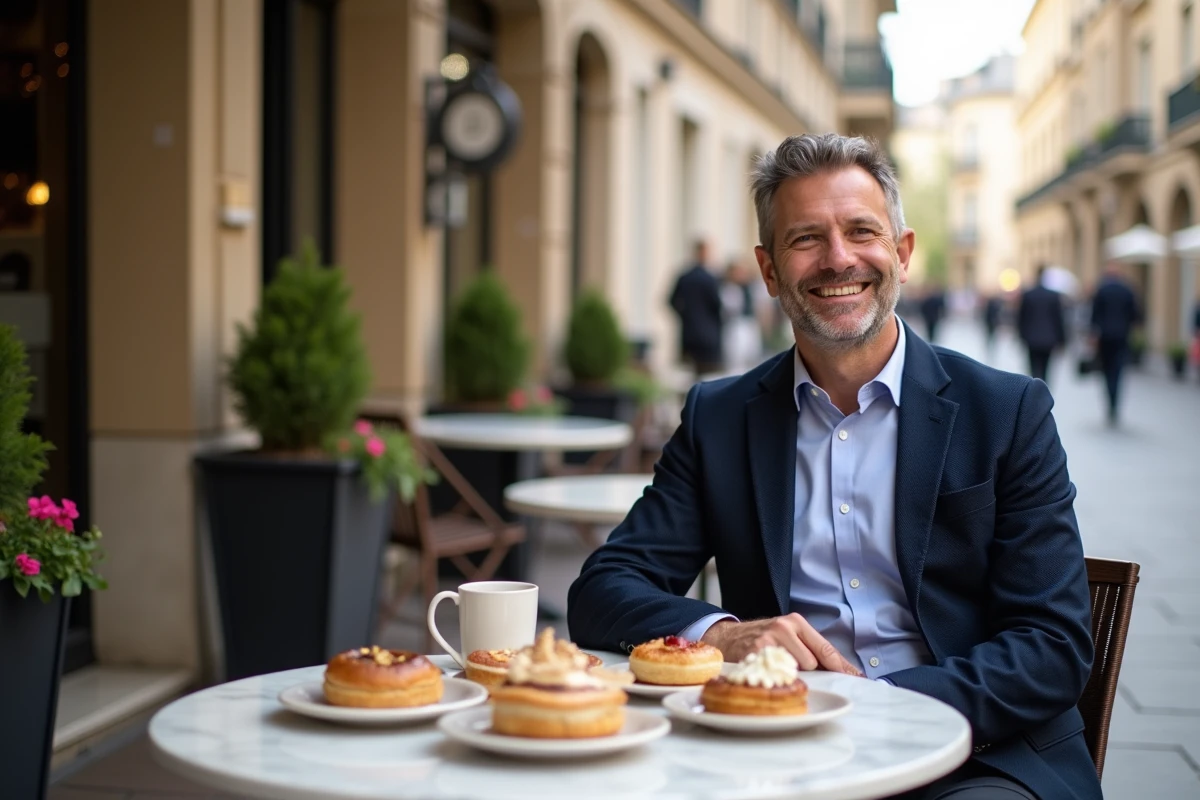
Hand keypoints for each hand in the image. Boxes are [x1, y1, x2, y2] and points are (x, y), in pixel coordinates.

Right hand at [701, 614, 863, 675]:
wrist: (727, 637)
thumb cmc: (763, 640)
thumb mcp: (787, 637)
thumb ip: (810, 649)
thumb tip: (842, 670)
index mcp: (796, 622)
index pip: (826, 648)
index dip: (842, 666)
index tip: (858, 678)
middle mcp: (784, 627)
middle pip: (813, 662)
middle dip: (807, 672)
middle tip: (791, 669)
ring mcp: (769, 638)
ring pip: (797, 669)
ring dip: (791, 675)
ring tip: (776, 669)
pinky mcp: (756, 651)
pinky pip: (778, 674)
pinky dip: (777, 679)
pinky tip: (767, 672)